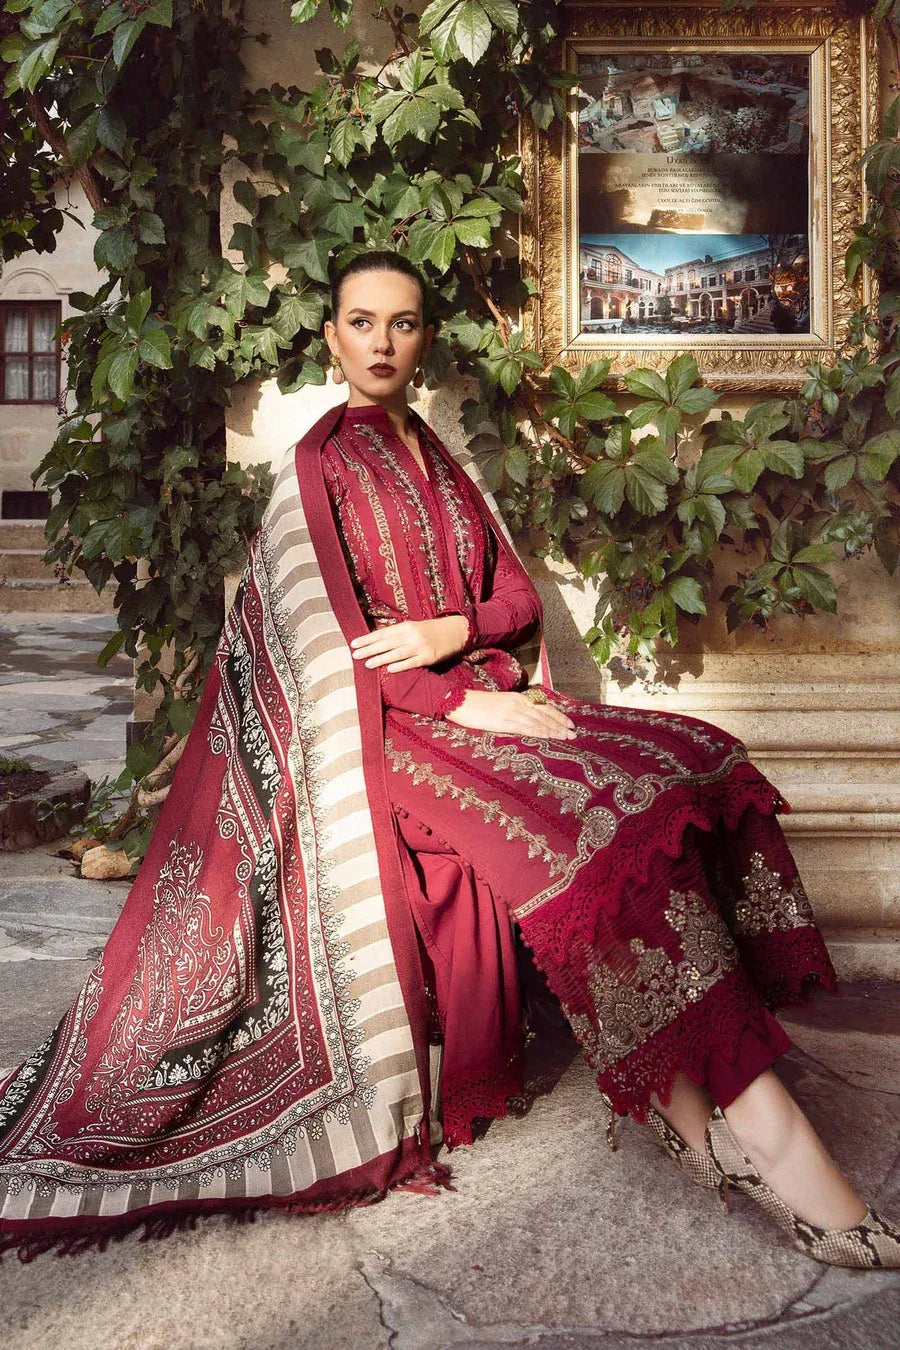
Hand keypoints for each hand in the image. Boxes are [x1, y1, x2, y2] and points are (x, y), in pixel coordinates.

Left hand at [350, 614, 467, 672]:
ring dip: (381, 659)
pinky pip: (412, 663)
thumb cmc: (429, 631)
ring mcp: (420, 646)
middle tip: (355, 655)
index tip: (353, 643)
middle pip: (387, 643)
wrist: (453, 632)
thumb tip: (375, 641)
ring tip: (367, 664)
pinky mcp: (428, 657)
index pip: (382, 633)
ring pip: (397, 653)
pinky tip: (389, 669)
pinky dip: (400, 666)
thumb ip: (396, 634)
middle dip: (370, 649)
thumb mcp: (412, 628)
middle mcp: (411, 635)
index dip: (367, 639)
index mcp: (405, 626)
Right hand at [444, 689, 576, 738]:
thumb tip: (528, 720)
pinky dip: (537, 732)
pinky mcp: (503, 721)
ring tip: (565, 737)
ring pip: (537, 721)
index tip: (569, 723)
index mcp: (517, 698)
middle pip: (544, 714)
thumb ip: (515, 709)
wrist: (460, 702)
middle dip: (560, 724)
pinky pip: (524, 727)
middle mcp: (517, 703)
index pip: (543, 706)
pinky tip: (547, 736)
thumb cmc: (477, 705)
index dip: (558, 715)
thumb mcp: (500, 703)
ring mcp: (511, 712)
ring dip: (552, 730)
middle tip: (573, 733)